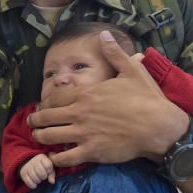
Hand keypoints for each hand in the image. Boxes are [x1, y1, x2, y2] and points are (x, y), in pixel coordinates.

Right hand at [20, 154, 54, 189]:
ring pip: (35, 178)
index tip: (47, 172)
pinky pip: (29, 182)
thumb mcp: (48, 168)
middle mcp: (34, 160)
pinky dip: (33, 185)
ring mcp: (27, 166)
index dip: (49, 171)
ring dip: (38, 181)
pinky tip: (34, 184)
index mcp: (42, 157)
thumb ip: (51, 174)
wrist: (28, 163)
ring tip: (38, 179)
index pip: (48, 166)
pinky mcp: (22, 173)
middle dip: (43, 177)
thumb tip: (52, 182)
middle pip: (41, 173)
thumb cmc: (42, 166)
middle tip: (43, 177)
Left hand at [28, 31, 188, 167]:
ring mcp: (84, 133)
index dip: (45, 103)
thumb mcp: (131, 69)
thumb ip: (114, 53)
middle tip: (32, 122)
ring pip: (50, 137)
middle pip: (46, 117)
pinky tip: (53, 157)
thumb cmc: (147, 98)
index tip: (42, 106)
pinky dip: (55, 159)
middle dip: (36, 120)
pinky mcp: (92, 152)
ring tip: (38, 137)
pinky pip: (65, 158)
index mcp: (86, 93)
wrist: (159, 126)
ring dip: (40, 137)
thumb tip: (104, 34)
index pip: (54, 98)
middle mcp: (80, 113)